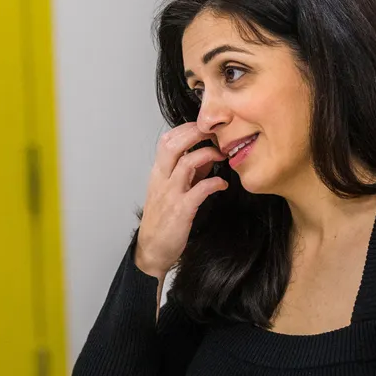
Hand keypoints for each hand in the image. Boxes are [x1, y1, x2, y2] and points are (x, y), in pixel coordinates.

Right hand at [134, 123, 227, 278]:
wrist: (152, 249)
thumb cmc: (163, 220)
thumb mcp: (171, 191)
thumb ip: (188, 173)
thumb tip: (208, 157)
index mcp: (158, 173)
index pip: (166, 140)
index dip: (186, 129)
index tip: (204, 126)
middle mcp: (162, 180)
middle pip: (173, 145)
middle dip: (195, 133)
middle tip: (215, 132)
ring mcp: (171, 194)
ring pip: (186, 163)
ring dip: (207, 155)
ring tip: (222, 155)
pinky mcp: (181, 210)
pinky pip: (200, 190)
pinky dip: (214, 183)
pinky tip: (223, 183)